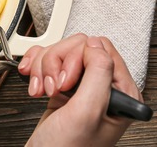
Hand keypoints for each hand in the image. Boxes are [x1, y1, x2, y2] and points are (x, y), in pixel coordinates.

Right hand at [18, 34, 141, 146]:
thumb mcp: (86, 111)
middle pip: (78, 47)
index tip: (67, 82)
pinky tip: (34, 84)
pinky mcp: (64, 87)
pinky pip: (48, 61)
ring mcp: (83, 87)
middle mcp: (104, 87)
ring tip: (42, 90)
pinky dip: (37, 68)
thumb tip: (95, 44)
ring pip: (60, 53)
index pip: (102, 49)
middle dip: (57, 64)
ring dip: (44, 68)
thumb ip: (98, 73)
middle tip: (54, 88)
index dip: (78, 59)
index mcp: (122, 92)